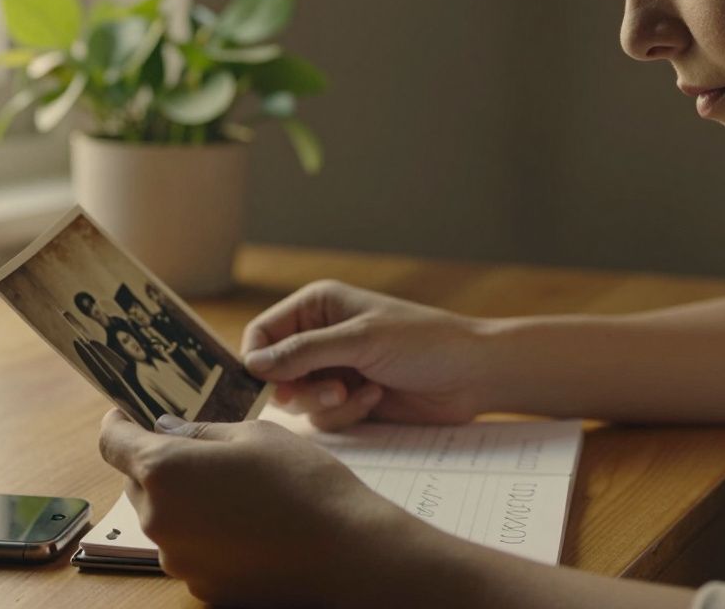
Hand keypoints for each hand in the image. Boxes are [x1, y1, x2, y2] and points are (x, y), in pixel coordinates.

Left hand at [97, 410, 415, 606]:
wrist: (347, 554)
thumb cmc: (304, 484)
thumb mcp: (254, 434)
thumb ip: (199, 432)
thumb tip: (166, 430)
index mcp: (164, 470)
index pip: (112, 442)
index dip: (119, 423)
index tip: (128, 415)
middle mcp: (159, 518)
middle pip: (137, 482)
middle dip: (160, 462)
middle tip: (207, 452)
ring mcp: (177, 558)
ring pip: (164, 516)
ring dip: (185, 499)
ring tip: (239, 491)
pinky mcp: (200, 585)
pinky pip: (189, 548)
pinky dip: (206, 533)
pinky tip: (248, 524)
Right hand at [241, 280, 491, 429]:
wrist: (472, 375)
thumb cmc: (422, 342)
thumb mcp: (359, 340)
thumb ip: (303, 352)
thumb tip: (252, 365)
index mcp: (317, 307)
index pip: (262, 333)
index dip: (257, 360)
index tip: (263, 385)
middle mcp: (320, 337)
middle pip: (274, 372)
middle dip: (298, 387)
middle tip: (330, 390)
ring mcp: (334, 371)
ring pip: (298, 400)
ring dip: (325, 402)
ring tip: (357, 392)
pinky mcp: (350, 401)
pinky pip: (324, 418)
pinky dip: (346, 413)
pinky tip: (375, 398)